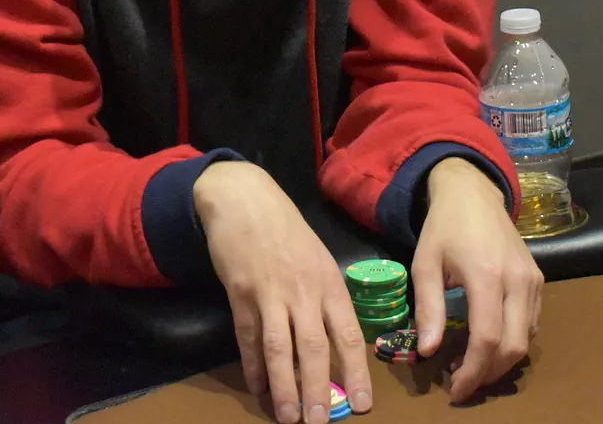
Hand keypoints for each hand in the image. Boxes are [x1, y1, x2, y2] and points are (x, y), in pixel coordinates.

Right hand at [194, 162, 370, 423]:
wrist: (245, 200)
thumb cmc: (287, 231)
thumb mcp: (318, 258)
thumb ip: (326, 297)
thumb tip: (336, 342)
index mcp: (330, 282)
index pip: (348, 335)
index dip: (356, 372)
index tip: (361, 405)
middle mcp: (304, 290)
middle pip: (315, 347)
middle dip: (319, 389)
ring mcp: (271, 292)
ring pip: (280, 348)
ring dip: (285, 386)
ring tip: (288, 417)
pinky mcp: (240, 293)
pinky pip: (248, 337)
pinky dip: (252, 365)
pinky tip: (258, 387)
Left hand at [411, 157, 542, 402]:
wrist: (473, 193)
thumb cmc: (444, 228)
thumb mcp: (425, 263)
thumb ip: (428, 308)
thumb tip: (428, 351)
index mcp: (487, 275)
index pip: (487, 339)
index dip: (472, 371)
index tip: (454, 390)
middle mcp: (518, 280)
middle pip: (514, 346)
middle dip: (488, 373)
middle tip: (461, 382)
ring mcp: (534, 280)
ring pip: (527, 339)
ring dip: (502, 361)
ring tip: (470, 365)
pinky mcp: (539, 280)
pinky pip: (532, 323)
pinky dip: (513, 341)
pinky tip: (488, 343)